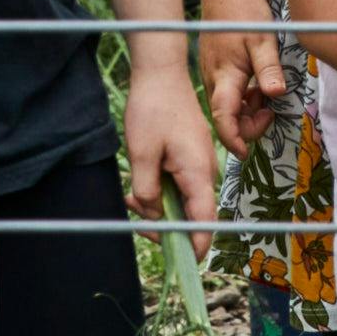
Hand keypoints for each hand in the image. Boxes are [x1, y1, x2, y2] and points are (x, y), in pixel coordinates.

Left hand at [121, 62, 221, 231]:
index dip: (193, 248)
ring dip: (159, 208)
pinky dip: (160, 192)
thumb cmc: (152, 109)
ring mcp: (199, 166)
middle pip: (194, 217)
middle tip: (136, 220)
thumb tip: (152, 216)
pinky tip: (138, 188)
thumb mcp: (141, 153)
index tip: (174, 262)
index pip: (205, 225)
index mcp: (198, 175)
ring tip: (131, 200)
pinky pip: (179, 187)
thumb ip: (147, 191)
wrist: (161, 73)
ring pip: (183, 202)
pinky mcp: (191, 159)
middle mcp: (205, 173)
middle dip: (166, 226)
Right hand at [201, 0, 298, 153]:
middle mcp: (213, 81)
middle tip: (271, 109)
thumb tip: (276, 95)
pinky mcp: (216, 70)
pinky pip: (228, 95)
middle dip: (249, 124)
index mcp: (224, 77)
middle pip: (227, 118)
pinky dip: (243, 97)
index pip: (224, 118)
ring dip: (248, 109)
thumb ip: (269, 69)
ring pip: (229, 107)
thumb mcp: (262, 39)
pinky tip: (256, 83)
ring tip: (265, 90)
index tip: (245, 153)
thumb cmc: (243, 11)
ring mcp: (212, 76)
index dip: (233, 139)